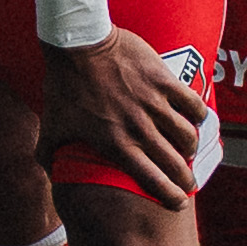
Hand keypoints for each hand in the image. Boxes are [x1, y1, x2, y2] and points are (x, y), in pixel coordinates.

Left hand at [40, 29, 203, 206]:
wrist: (77, 43)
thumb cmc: (63, 86)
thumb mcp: (51, 125)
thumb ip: (48, 154)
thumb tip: (49, 174)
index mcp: (116, 144)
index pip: (152, 179)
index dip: (170, 195)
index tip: (178, 202)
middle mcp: (139, 128)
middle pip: (176, 163)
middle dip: (186, 178)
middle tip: (188, 181)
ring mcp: (154, 104)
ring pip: (187, 135)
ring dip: (190, 147)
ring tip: (187, 149)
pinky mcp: (164, 80)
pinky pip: (193, 104)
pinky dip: (198, 115)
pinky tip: (195, 118)